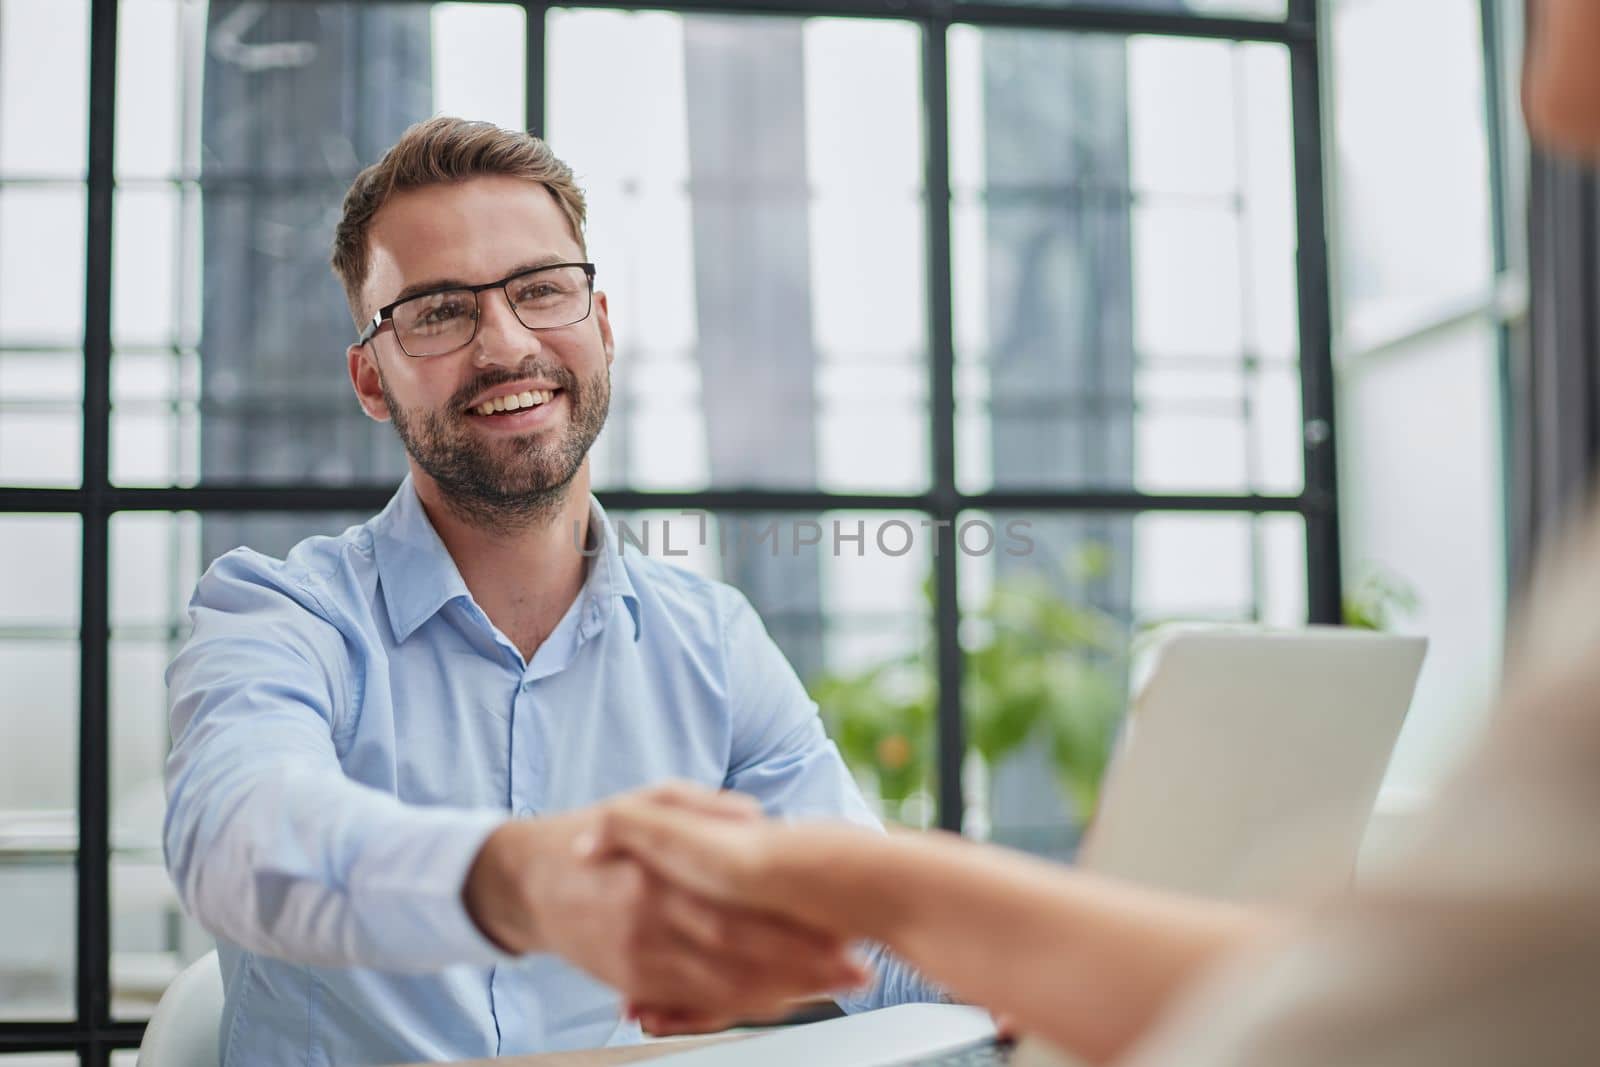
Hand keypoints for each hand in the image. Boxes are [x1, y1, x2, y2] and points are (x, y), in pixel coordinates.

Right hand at [462, 782, 869, 1029]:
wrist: (527, 881)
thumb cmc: (593, 837)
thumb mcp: (645, 800)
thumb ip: (702, 808)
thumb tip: (756, 817)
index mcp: (656, 872)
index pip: (736, 905)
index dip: (791, 921)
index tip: (841, 924)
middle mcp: (648, 921)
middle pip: (737, 952)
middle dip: (802, 965)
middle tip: (854, 968)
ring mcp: (638, 959)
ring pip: (719, 987)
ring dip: (782, 991)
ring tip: (832, 987)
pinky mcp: (630, 983)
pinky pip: (692, 1004)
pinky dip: (738, 1005)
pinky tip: (779, 999)